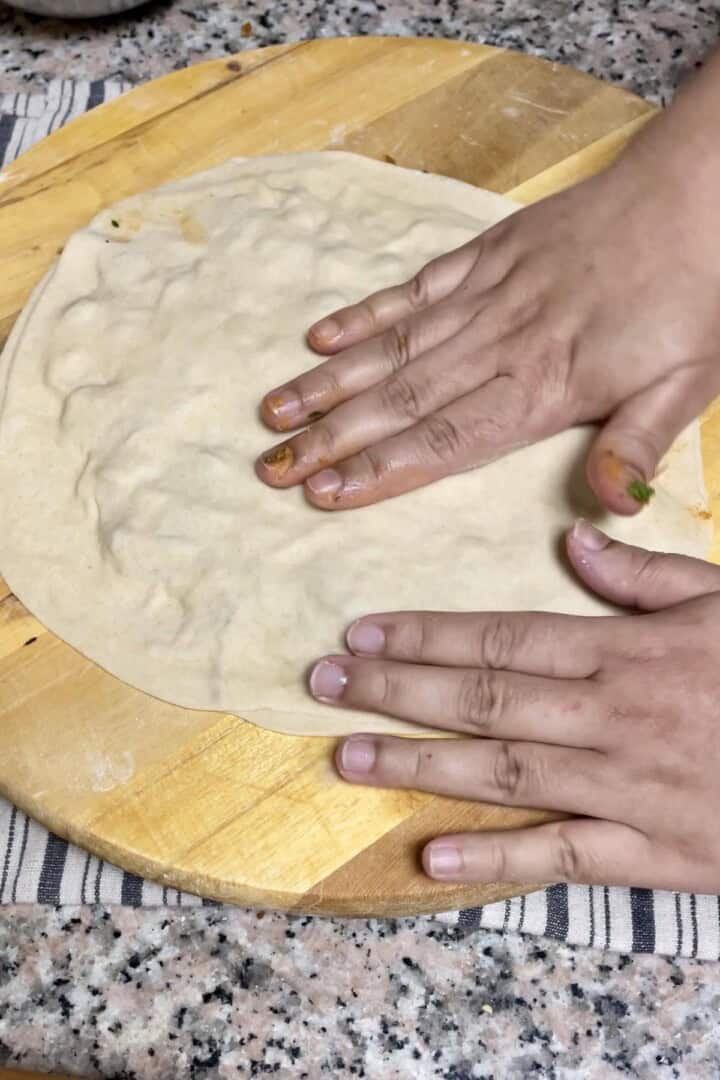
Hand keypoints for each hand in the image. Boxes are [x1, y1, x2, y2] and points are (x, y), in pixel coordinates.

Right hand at [257, 59, 719, 513]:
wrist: (695, 195)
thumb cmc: (695, 298)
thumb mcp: (688, 385)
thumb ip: (637, 446)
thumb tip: (611, 509)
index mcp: (546, 387)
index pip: (446, 440)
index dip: (380, 470)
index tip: (323, 493)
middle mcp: (501, 344)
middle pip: (402, 400)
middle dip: (331, 440)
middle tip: (271, 469)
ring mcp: (487, 295)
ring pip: (394, 347)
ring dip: (329, 384)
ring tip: (274, 414)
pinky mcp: (486, 255)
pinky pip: (415, 290)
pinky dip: (365, 314)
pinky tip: (321, 338)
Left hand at [308, 521, 719, 890]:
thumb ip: (647, 574)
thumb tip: (574, 536)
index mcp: (627, 650)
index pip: (503, 635)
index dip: (424, 633)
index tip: (361, 631)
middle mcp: (611, 714)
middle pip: (483, 696)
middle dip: (395, 688)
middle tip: (322, 683)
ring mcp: (625, 786)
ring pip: (503, 769)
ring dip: (418, 764)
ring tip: (348, 756)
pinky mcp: (651, 852)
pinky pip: (561, 856)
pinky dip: (494, 860)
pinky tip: (429, 858)